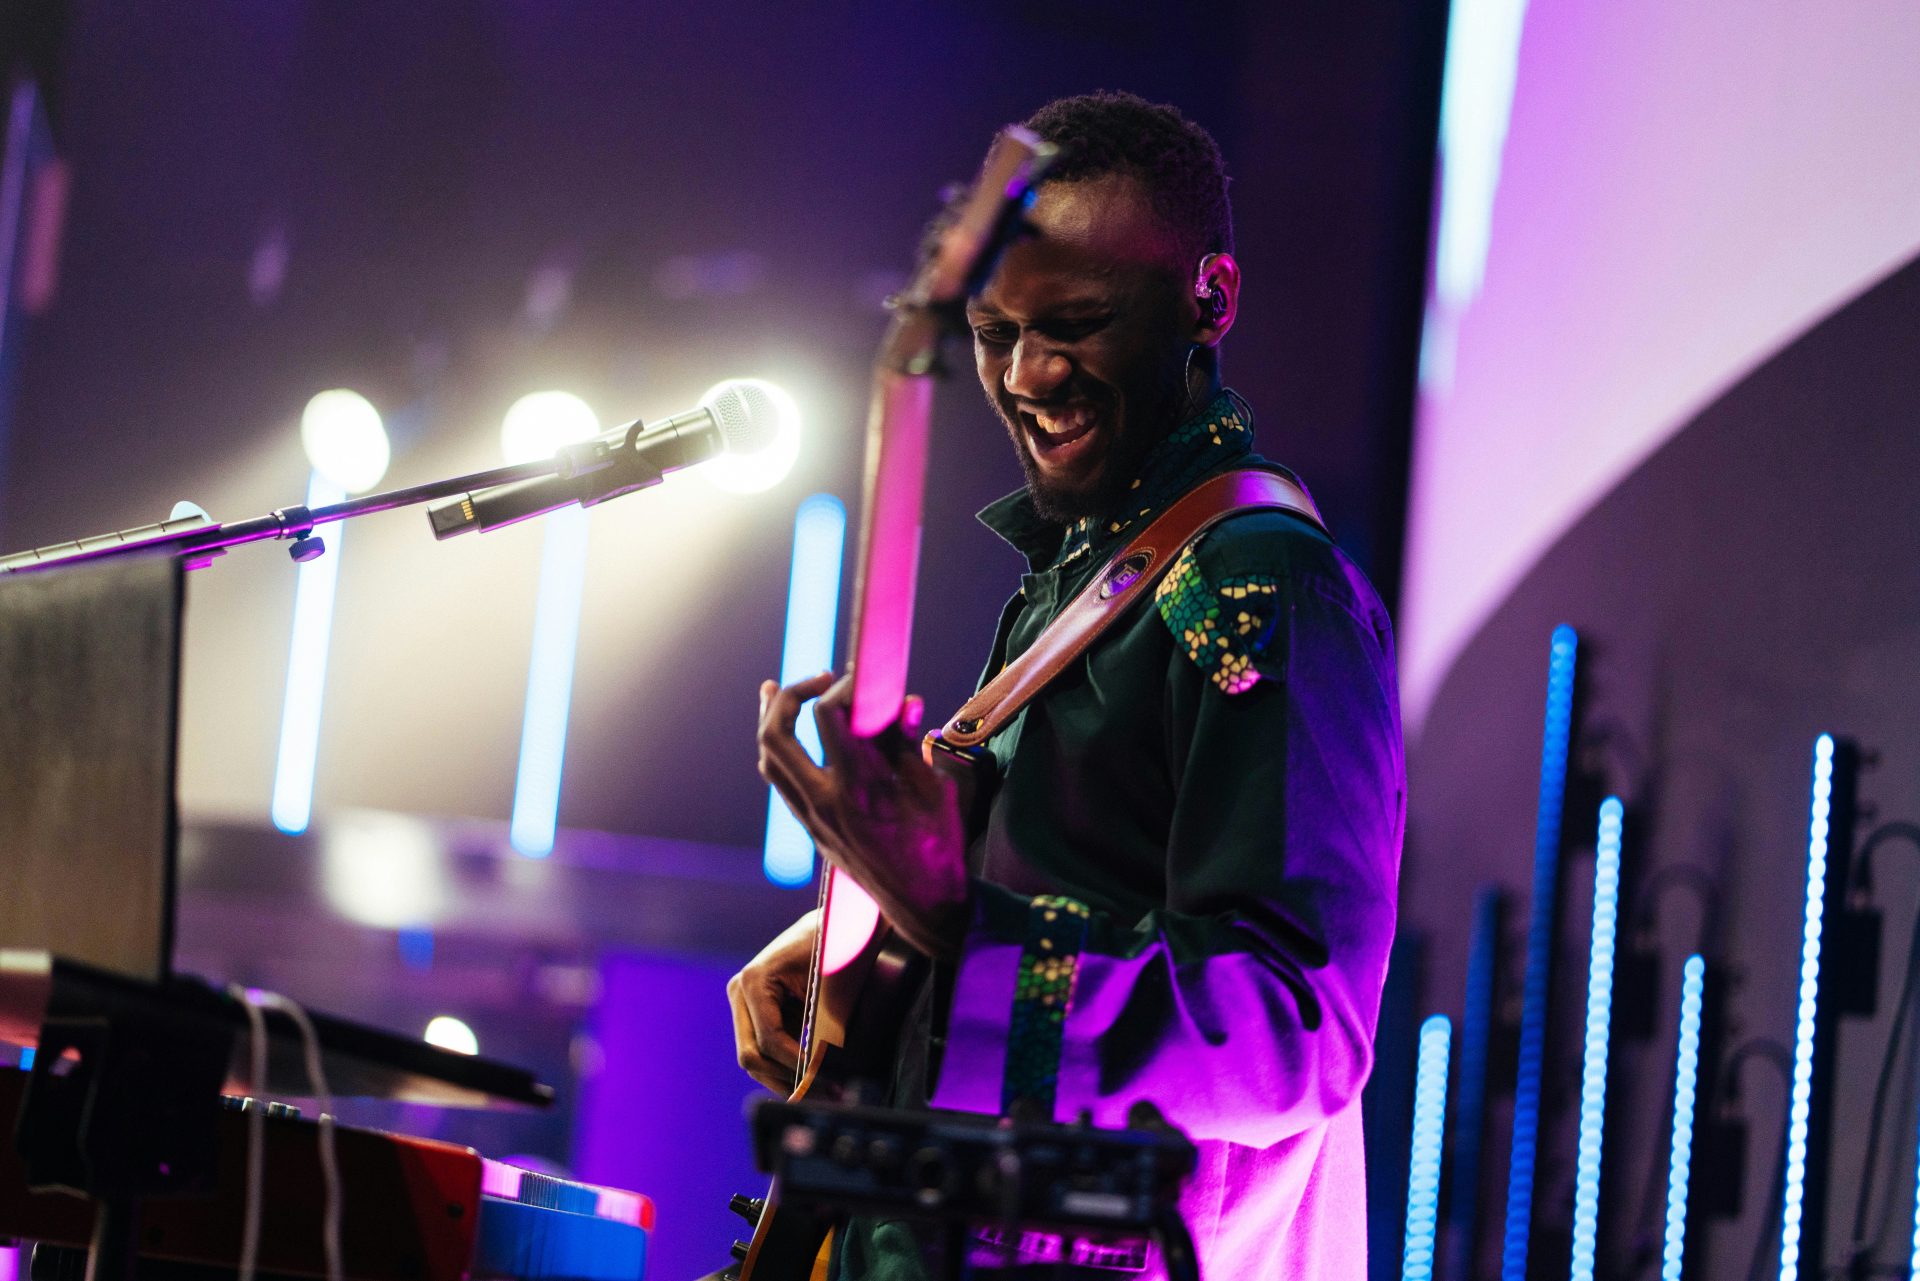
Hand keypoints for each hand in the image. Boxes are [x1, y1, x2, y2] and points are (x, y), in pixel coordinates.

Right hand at [728, 910, 817, 1093]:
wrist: (830, 925)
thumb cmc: (832, 948)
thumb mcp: (829, 985)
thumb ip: (822, 1027)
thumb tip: (820, 1071)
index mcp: (753, 981)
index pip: (769, 1039)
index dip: (795, 1064)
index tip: (823, 1079)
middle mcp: (740, 992)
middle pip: (751, 1056)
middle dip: (786, 1079)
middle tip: (822, 1095)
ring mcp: (742, 1003)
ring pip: (754, 1060)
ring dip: (784, 1080)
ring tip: (822, 1093)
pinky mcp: (753, 1013)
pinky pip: (763, 1050)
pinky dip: (784, 1067)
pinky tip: (811, 1080)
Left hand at [757, 673, 970, 958]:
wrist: (925, 907)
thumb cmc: (939, 847)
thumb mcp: (933, 789)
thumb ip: (908, 743)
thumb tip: (903, 700)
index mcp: (858, 789)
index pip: (827, 717)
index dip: (842, 686)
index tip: (863, 679)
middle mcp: (824, 804)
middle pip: (777, 735)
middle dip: (789, 696)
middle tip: (818, 678)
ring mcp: (812, 820)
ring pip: (770, 761)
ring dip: (772, 721)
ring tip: (778, 691)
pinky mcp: (812, 831)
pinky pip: (782, 783)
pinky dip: (781, 752)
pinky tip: (790, 733)